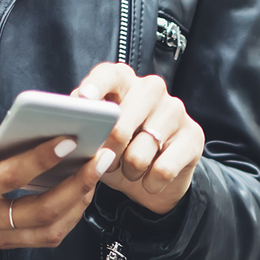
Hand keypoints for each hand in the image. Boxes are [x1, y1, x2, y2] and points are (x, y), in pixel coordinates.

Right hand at [0, 125, 114, 247]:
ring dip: (79, 203)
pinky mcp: (3, 240)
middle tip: (101, 156)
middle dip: (79, 183)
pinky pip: (44, 236)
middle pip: (42, 210)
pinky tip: (80, 191)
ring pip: (49, 229)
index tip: (69, 138)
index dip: (43, 157)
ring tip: (96, 173)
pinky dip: (68, 217)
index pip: (12, 175)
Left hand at [72, 63, 203, 215]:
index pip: (108, 75)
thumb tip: (65, 121)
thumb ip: (83, 124)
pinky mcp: (193, 136)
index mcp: (124, 81)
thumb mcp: (96, 137)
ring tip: (131, 171)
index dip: (95, 88)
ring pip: (140, 154)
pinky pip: (163, 170)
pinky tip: (149, 180)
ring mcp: (175, 111)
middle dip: (108, 154)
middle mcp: (152, 89)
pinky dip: (150, 184)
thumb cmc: (118, 151)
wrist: (154, 178)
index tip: (83, 101)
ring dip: (130, 173)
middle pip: (120, 125)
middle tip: (109, 163)